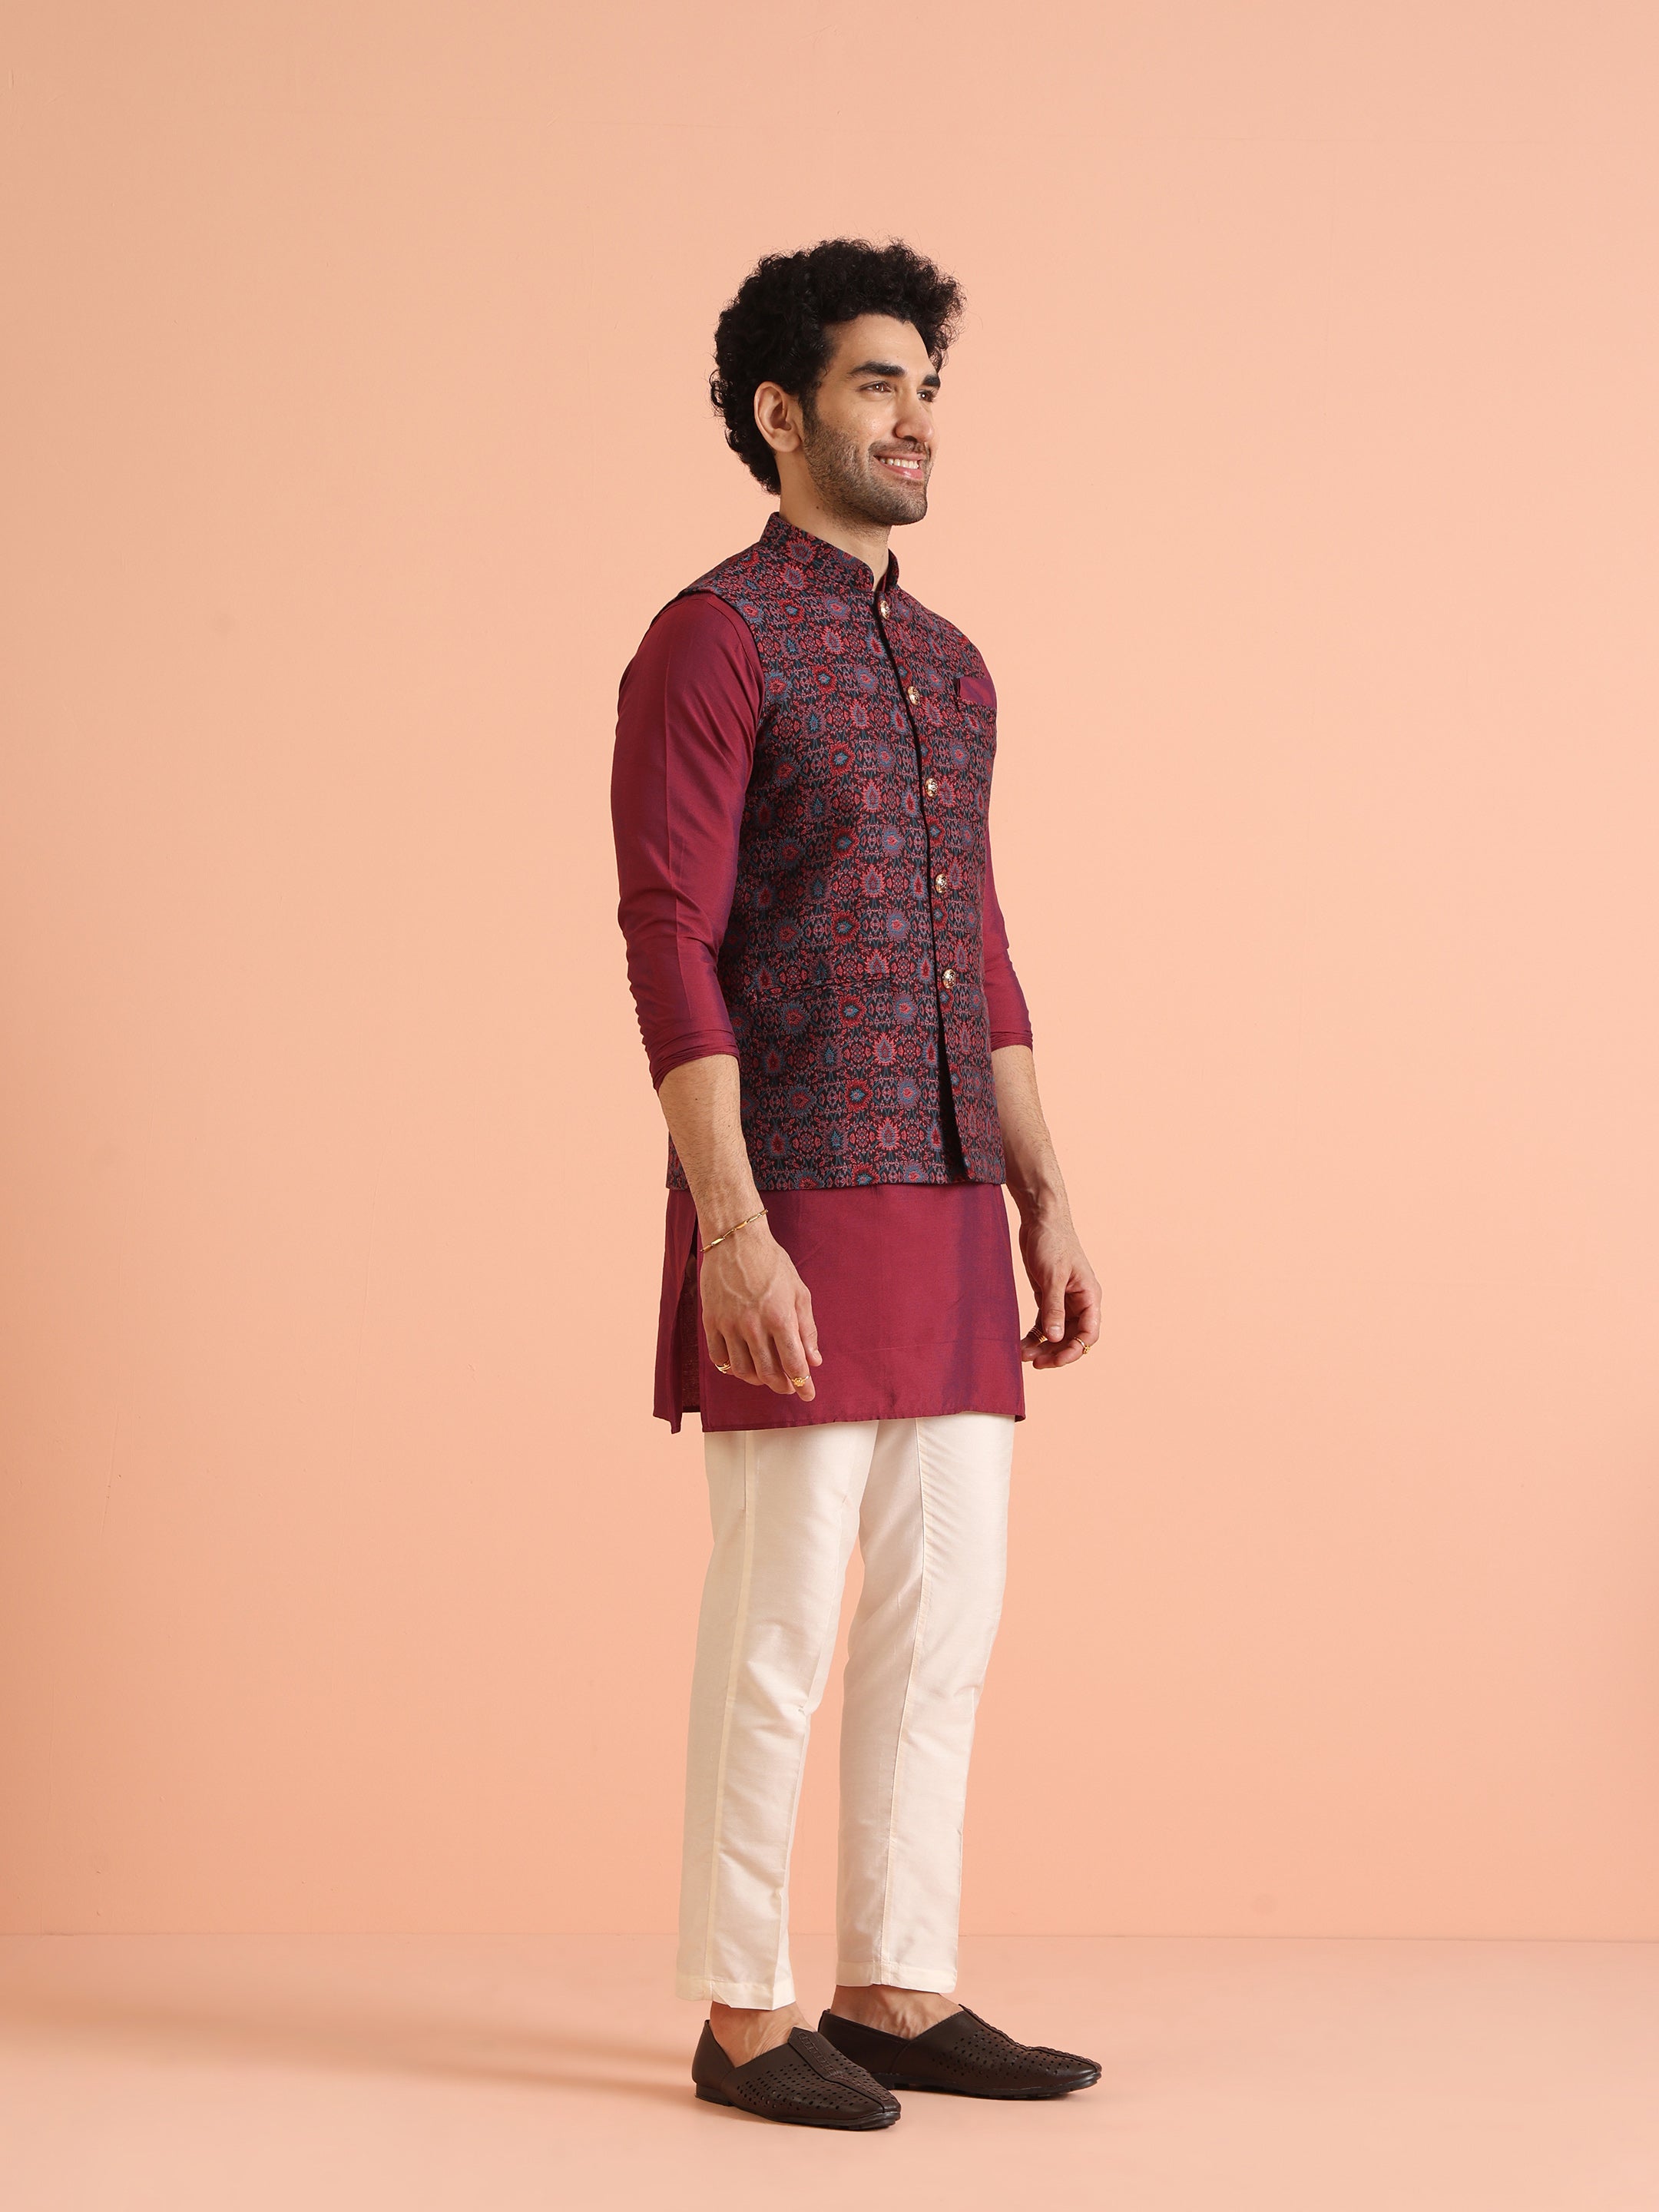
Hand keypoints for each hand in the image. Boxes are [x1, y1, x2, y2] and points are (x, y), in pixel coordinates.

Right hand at [701, 1222, 822, 1398]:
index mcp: (780, 1317)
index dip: (803, 1384)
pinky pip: (719, 1358)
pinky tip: (742, 1366)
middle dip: (783, 1386)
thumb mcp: (799, 1292)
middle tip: (790, 1388)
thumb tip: (814, 1361)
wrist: (735, 1240)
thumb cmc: (772, 1263)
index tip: (808, 1395)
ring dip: (758, 1380)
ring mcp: (729, 1325)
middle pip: (768, 1373)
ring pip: (742, 1370)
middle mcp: (753, 1325)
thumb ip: (807, 1328)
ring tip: (767, 1377)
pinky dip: (731, 1369)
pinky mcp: (711, 1321)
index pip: (794, 1363)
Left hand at [1017, 1209, 1099, 1369]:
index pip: (1089, 1333)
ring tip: (1022, 1356)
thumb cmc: (1053, 1242)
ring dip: (1043, 1347)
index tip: (1054, 1359)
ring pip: (1057, 1333)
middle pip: (1072, 1337)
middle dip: (1055, 1352)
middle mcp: (1080, 1302)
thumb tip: (1054, 1338)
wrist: (1040, 1218)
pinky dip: (1034, 1335)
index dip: (1074, 1350)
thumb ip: (1054, 1308)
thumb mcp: (1053, 1276)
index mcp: (1089, 1297)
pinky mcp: (1048, 1297)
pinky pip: (1044, 1323)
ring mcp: (1064, 1301)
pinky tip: (1021, 1345)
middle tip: (1035, 1363)